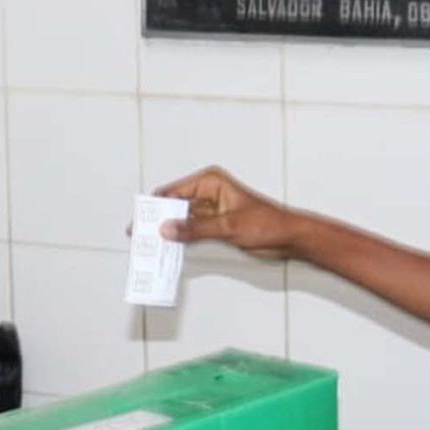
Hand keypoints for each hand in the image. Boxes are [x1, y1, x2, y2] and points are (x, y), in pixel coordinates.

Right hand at [153, 167, 302, 260]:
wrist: (289, 238)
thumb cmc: (268, 224)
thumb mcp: (228, 227)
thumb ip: (196, 229)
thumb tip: (167, 229)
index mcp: (211, 182)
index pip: (173, 192)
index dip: (155, 207)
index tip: (141, 222)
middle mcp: (208, 191)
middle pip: (174, 205)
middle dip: (159, 219)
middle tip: (140, 236)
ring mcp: (210, 209)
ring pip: (180, 219)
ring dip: (168, 231)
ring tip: (149, 245)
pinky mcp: (214, 225)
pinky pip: (191, 230)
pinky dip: (181, 238)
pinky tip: (169, 248)